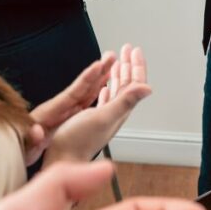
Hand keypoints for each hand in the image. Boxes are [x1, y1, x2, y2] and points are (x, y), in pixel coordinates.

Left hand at [24, 53, 117, 165]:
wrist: (15, 150)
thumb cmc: (20, 147)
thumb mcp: (25, 144)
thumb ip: (30, 137)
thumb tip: (37, 131)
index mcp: (51, 112)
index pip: (72, 92)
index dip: (86, 79)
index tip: (98, 66)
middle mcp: (59, 108)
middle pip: (82, 87)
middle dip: (97, 72)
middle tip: (111, 57)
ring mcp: (63, 112)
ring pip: (86, 93)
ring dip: (99, 80)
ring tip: (113, 67)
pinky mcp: (65, 118)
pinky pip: (84, 103)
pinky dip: (95, 94)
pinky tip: (104, 89)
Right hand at [44, 45, 150, 166]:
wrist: (63, 160)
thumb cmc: (78, 141)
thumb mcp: (103, 117)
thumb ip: (125, 101)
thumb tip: (148, 88)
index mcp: (119, 110)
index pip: (134, 84)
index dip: (136, 66)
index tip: (135, 50)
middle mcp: (114, 112)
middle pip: (127, 84)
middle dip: (128, 65)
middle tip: (128, 49)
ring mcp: (103, 116)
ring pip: (115, 90)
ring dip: (118, 74)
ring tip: (117, 60)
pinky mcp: (91, 120)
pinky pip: (103, 99)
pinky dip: (106, 87)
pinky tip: (104, 86)